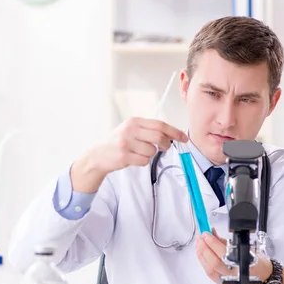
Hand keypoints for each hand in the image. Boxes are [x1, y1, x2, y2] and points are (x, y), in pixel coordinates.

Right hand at [71, 117, 187, 192]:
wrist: (99, 155)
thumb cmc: (119, 142)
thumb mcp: (131, 130)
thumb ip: (149, 130)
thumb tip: (172, 135)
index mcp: (134, 121)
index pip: (160, 124)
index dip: (174, 132)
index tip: (184, 138)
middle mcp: (130, 130)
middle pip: (158, 137)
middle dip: (165, 144)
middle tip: (165, 148)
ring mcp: (126, 143)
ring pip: (152, 151)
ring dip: (150, 154)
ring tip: (138, 153)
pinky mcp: (124, 156)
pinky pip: (144, 161)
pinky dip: (142, 162)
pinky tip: (133, 159)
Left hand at [195, 229, 283, 283]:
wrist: (264, 276)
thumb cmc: (257, 261)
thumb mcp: (244, 246)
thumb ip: (225, 241)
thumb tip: (212, 232)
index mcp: (243, 264)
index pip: (223, 253)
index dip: (212, 242)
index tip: (206, 233)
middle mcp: (235, 275)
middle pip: (214, 263)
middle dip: (204, 248)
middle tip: (200, 238)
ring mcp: (228, 282)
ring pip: (209, 269)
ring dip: (201, 255)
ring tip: (199, 244)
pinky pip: (209, 273)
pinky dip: (203, 262)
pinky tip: (201, 254)